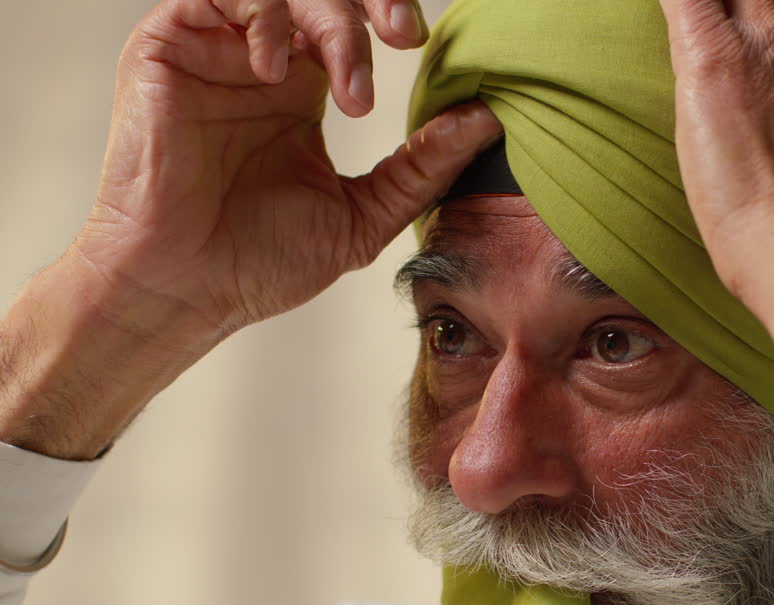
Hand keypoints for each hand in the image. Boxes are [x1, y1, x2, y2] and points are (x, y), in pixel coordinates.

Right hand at [75, 0, 502, 344]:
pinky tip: (276, 70)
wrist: (184, 288)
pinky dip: (260, 17)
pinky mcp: (168, 46)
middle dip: (373, 1)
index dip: (391, 16)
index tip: (422, 45)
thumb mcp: (363, 214)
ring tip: (351, 94)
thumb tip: (486, 120)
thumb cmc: (259, 261)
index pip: (357, 24)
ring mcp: (218, 51)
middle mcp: (266, 62)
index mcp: (308, 89)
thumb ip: (423, 166)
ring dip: (330, 22)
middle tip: (405, 36)